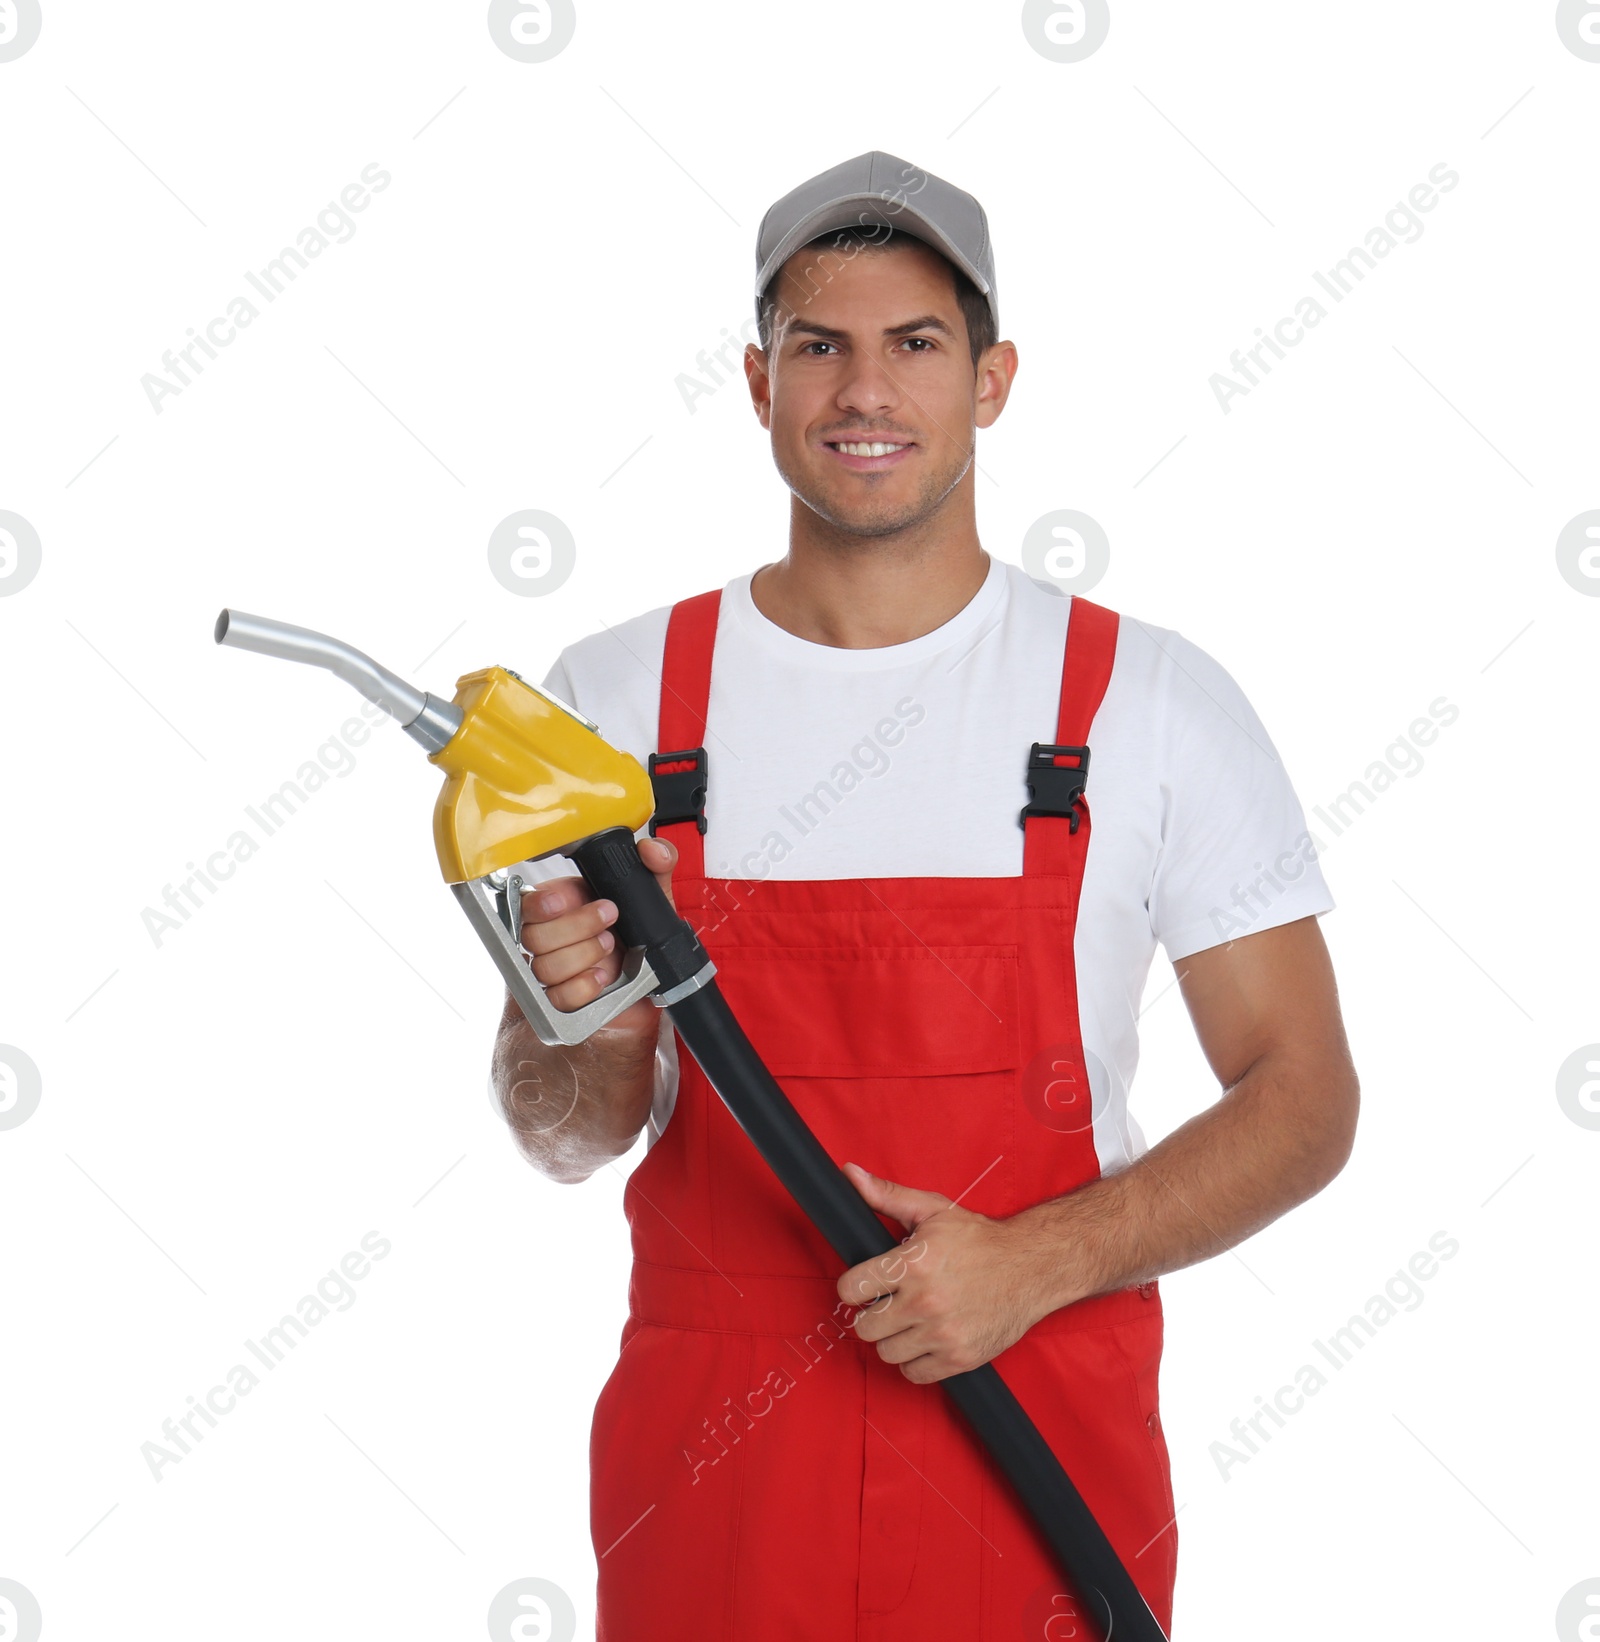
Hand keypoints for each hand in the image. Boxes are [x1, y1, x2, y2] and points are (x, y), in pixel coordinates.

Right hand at [518, 836, 677, 1031]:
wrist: (653, 985)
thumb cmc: (642, 939)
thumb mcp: (654, 898)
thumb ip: (656, 866)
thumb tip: (652, 851)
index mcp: (563, 906)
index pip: (528, 902)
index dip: (541, 903)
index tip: (565, 901)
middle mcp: (553, 937)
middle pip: (532, 936)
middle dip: (576, 927)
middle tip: (609, 921)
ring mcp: (554, 971)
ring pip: (544, 967)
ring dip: (583, 955)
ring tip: (610, 948)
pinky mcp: (562, 1001)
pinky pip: (558, 997)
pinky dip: (583, 987)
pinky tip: (603, 977)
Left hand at [836, 1163, 1059, 1384]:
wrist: (1031, 1267)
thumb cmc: (978, 1239)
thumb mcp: (932, 1210)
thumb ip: (887, 1195)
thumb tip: (849, 1174)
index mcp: (914, 1263)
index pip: (851, 1288)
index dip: (853, 1286)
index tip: (865, 1285)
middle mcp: (926, 1301)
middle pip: (864, 1327)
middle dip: (872, 1313)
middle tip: (890, 1303)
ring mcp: (943, 1334)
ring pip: (886, 1353)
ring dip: (894, 1338)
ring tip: (910, 1320)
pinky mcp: (959, 1359)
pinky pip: (913, 1374)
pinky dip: (915, 1361)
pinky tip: (926, 1339)